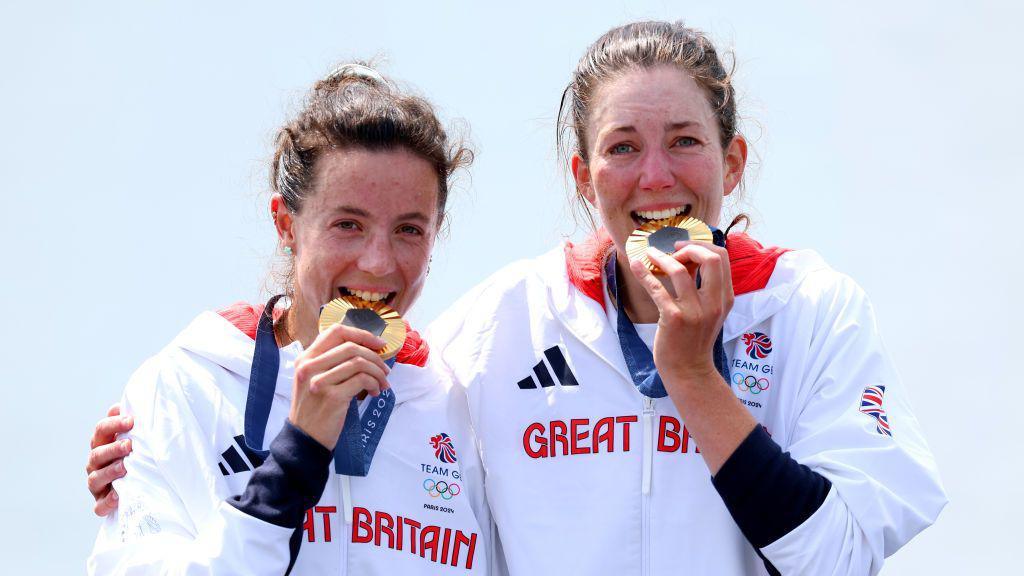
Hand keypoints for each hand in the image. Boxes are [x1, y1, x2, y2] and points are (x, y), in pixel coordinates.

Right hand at [87, 404, 133, 515]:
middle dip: (112, 448)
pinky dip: (108, 501)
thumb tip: (132, 401)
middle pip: (97, 454)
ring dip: (110, 472)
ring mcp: (97, 485)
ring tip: (124, 467)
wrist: (139, 487)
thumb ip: (132, 422)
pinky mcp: (102, 504)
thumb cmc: (137, 454)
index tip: (131, 420)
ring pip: (95, 479)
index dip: (113, 424)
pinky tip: (119, 495)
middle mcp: (96, 464)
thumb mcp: (136, 437)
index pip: (101, 430)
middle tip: (129, 445)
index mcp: (102, 444)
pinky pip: (100, 506)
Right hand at [289, 323, 390, 450]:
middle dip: (375, 356)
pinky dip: (374, 384)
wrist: (304, 439)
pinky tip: (374, 392)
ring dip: (377, 372)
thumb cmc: (314, 408)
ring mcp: (319, 381)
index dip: (361, 334)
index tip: (378, 343)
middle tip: (385, 369)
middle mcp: (309, 366)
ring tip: (382, 383)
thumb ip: (330, 362)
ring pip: (359, 362)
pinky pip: (362, 380)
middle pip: (351, 346)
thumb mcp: (313, 379)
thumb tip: (365, 348)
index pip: (335, 331)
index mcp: (305, 358)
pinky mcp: (332, 397)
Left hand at [628, 240, 733, 385]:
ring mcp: (694, 311)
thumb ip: (705, 287)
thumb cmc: (695, 339)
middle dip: (690, 247)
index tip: (685, 248)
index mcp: (725, 298)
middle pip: (710, 258)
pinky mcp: (673, 318)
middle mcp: (713, 303)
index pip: (722, 257)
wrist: (688, 370)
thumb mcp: (710, 311)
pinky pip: (657, 288)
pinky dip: (644, 273)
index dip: (702, 245)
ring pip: (680, 270)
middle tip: (672, 250)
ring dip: (662, 257)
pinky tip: (636, 266)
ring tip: (650, 254)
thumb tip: (689, 258)